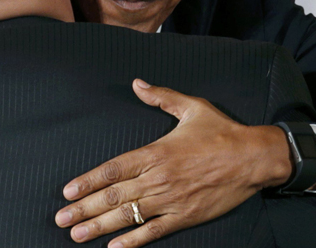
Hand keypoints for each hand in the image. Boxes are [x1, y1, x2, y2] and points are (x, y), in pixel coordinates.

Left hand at [55, 79, 292, 247]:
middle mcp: (158, 178)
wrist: (254, 157)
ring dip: (100, 226)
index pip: (113, 169)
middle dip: (84, 208)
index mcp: (156, 152)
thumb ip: (161, 96)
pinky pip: (154, 232)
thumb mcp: (191, 106)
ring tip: (77, 234)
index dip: (88, 181)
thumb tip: (137, 84)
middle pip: (114, 196)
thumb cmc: (221, 131)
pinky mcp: (185, 217)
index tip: (67, 191)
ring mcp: (171, 200)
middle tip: (61, 218)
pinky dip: (133, 241)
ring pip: (128, 216)